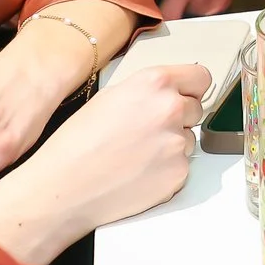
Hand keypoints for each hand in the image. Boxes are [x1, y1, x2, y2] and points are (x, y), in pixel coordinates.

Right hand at [10, 63, 208, 237]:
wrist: (64, 187)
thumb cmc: (76, 144)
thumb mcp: (110, 97)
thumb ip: (146, 90)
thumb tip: (167, 93)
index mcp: (154, 83)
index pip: (200, 77)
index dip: (191, 89)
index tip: (187, 96)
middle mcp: (171, 108)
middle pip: (196, 109)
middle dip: (179, 119)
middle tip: (148, 132)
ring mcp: (178, 142)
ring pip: (189, 140)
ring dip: (171, 146)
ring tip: (136, 156)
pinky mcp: (179, 173)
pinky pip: (182, 166)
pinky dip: (166, 171)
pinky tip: (138, 173)